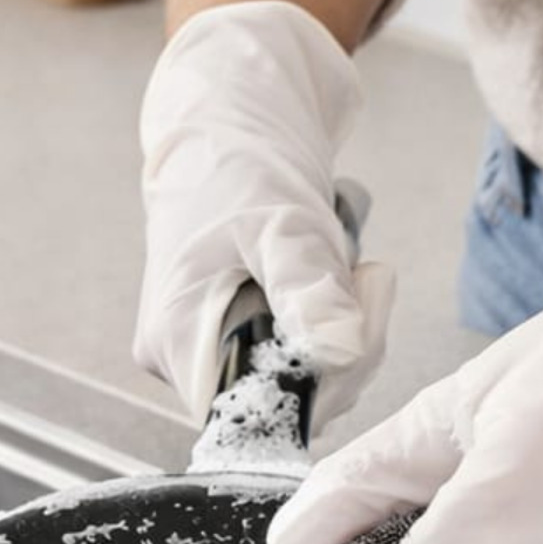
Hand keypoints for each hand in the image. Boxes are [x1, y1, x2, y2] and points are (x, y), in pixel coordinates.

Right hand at [135, 0, 393, 426]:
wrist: (224, 131)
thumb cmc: (242, 169)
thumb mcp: (282, 223)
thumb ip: (308, 287)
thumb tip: (342, 349)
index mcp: (175, 340)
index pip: (258, 411)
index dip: (320, 387)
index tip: (357, 324)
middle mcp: (176, 360)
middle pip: (279, 403)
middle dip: (341, 355)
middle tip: (367, 281)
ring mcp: (197, 353)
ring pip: (292, 385)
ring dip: (339, 339)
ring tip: (348, 271)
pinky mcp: (223, 342)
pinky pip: (289, 363)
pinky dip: (323, 332)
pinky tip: (329, 285)